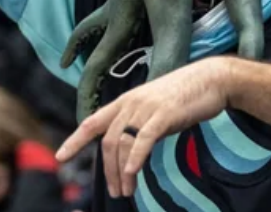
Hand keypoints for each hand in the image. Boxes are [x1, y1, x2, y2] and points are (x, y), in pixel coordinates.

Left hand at [56, 58, 232, 197]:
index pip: (92, 121)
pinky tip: (133, 173)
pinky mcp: (164, 114)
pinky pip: (143, 139)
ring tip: (126, 191)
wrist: (210, 79)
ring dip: (122, 172)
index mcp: (126, 101)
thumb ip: (138, 125)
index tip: (61, 157)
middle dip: (108, 170)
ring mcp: (146, 108)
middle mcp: (131, 103)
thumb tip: (130, 149)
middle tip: (115, 191)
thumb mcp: (154, 109)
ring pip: (123, 143)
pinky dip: (136, 158)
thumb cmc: (184, 96)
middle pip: (108, 141)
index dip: (75, 140)